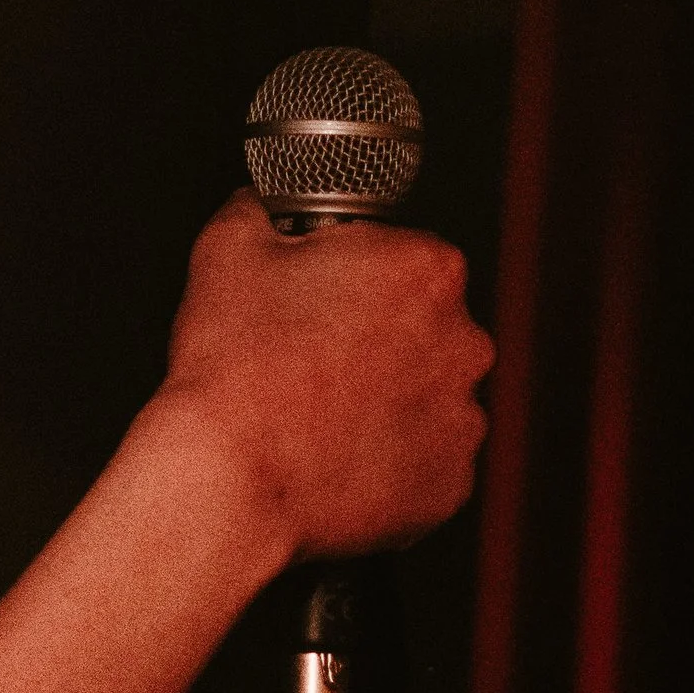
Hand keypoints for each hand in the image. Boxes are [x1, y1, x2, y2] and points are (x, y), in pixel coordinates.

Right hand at [153, 190, 491, 561]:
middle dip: (380, 338)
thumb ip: (259, 208)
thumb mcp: (229, 249)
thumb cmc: (236, 370)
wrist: (231, 485)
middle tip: (315, 357)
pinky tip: (337, 459)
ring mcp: (462, 419)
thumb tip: (261, 206)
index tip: (322, 299)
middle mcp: (464, 341)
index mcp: (426, 269)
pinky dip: (391, 462)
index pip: (406, 257)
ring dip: (389, 401)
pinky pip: (426, 463)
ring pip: (429, 397)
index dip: (357, 276)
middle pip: (427, 327)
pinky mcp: (449, 486)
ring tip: (321, 416)